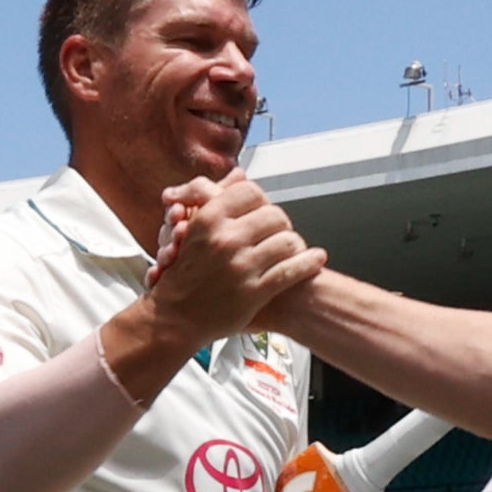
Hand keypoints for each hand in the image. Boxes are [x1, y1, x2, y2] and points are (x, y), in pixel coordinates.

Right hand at [138, 175, 325, 351]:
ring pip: (287, 241)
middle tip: (280, 232)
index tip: (263, 212)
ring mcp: (241, 266)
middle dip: (281, 223)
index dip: (262, 201)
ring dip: (296, 244)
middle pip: (274, 215)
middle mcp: (226, 239)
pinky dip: (308, 263)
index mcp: (209, 219)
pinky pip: (291, 270)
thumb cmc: (183, 273)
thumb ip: (215, 198)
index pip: (251, 192)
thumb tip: (240, 173)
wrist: (175, 318)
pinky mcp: (254, 291)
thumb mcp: (191, 228)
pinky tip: (316, 259)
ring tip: (296, 248)